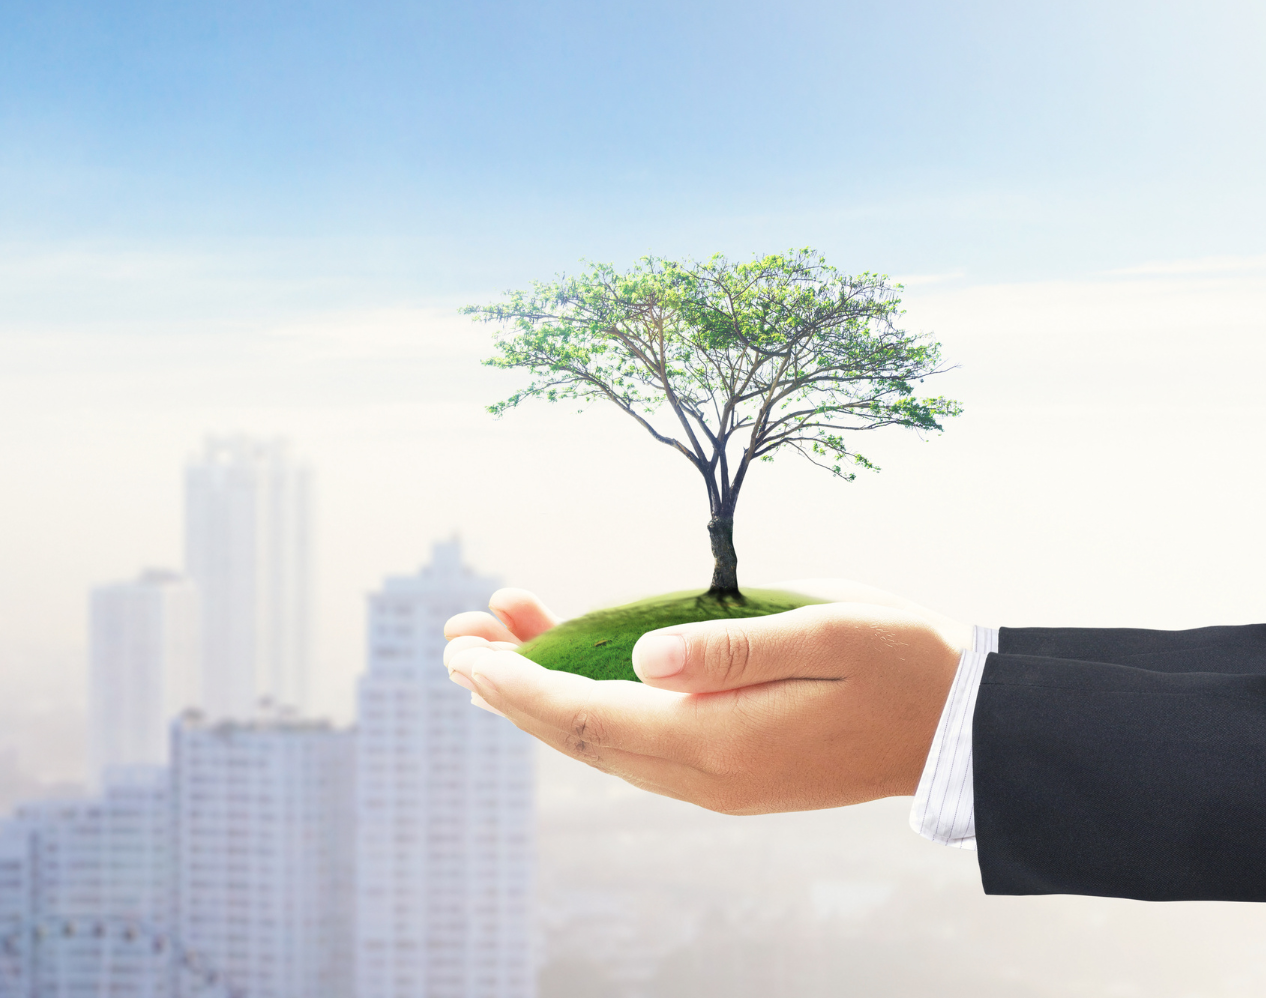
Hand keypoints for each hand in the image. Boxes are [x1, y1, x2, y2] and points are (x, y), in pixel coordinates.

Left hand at [443, 587, 961, 814]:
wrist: (960, 725)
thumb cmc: (900, 663)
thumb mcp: (825, 634)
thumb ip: (730, 648)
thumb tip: (643, 654)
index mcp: (720, 744)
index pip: (588, 716)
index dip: (519, 682)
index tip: (464, 650)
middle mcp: (704, 776)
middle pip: (578, 735)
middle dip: (509, 688)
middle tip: (453, 637)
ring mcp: (714, 779)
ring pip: (600, 740)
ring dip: (541, 694)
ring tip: (489, 642)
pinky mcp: (726, 768)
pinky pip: (633, 740)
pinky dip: (586, 702)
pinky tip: (567, 665)